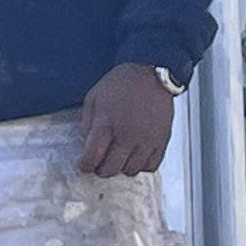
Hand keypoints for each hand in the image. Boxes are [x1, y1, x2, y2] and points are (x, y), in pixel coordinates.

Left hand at [77, 62, 176, 177]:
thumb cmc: (123, 83)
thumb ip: (87, 121)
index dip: (85, 165)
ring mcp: (146, 140)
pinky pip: (150, 166)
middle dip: (100, 170)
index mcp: (107, 123)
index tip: (84, 165)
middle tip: (98, 165)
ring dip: (121, 169)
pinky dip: (141, 166)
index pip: (93, 156)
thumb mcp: (94, 96)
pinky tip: (135, 157)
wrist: (152, 74)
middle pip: (111, 169)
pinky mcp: (161, 141)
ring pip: (130, 171)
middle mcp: (127, 135)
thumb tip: (85, 141)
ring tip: (118, 159)